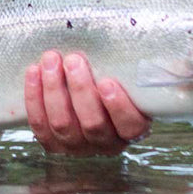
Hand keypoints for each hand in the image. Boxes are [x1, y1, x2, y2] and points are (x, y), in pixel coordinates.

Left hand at [24, 50, 150, 156]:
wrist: (83, 91)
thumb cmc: (112, 79)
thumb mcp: (131, 76)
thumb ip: (140, 68)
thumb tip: (158, 46)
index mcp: (131, 129)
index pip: (131, 127)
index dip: (119, 107)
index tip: (108, 82)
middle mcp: (105, 143)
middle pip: (93, 124)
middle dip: (81, 90)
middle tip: (74, 60)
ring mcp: (77, 147)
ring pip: (63, 124)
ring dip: (54, 89)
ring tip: (51, 60)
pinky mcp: (52, 144)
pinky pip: (40, 125)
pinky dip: (34, 97)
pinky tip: (34, 72)